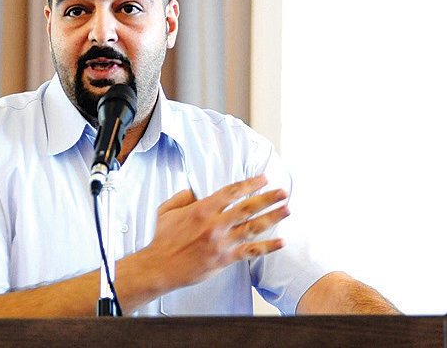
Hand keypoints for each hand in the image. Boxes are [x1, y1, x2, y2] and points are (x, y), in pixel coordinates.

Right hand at [140, 175, 288, 290]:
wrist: (160, 266)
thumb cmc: (163, 239)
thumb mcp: (167, 210)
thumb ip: (183, 196)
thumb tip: (195, 191)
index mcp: (202, 209)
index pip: (231, 192)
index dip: (250, 183)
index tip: (263, 179)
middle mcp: (215, 224)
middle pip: (247, 207)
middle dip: (268, 198)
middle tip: (282, 192)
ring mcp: (221, 242)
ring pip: (253, 227)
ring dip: (272, 218)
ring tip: (286, 210)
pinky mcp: (224, 259)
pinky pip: (250, 251)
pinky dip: (267, 247)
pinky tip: (280, 242)